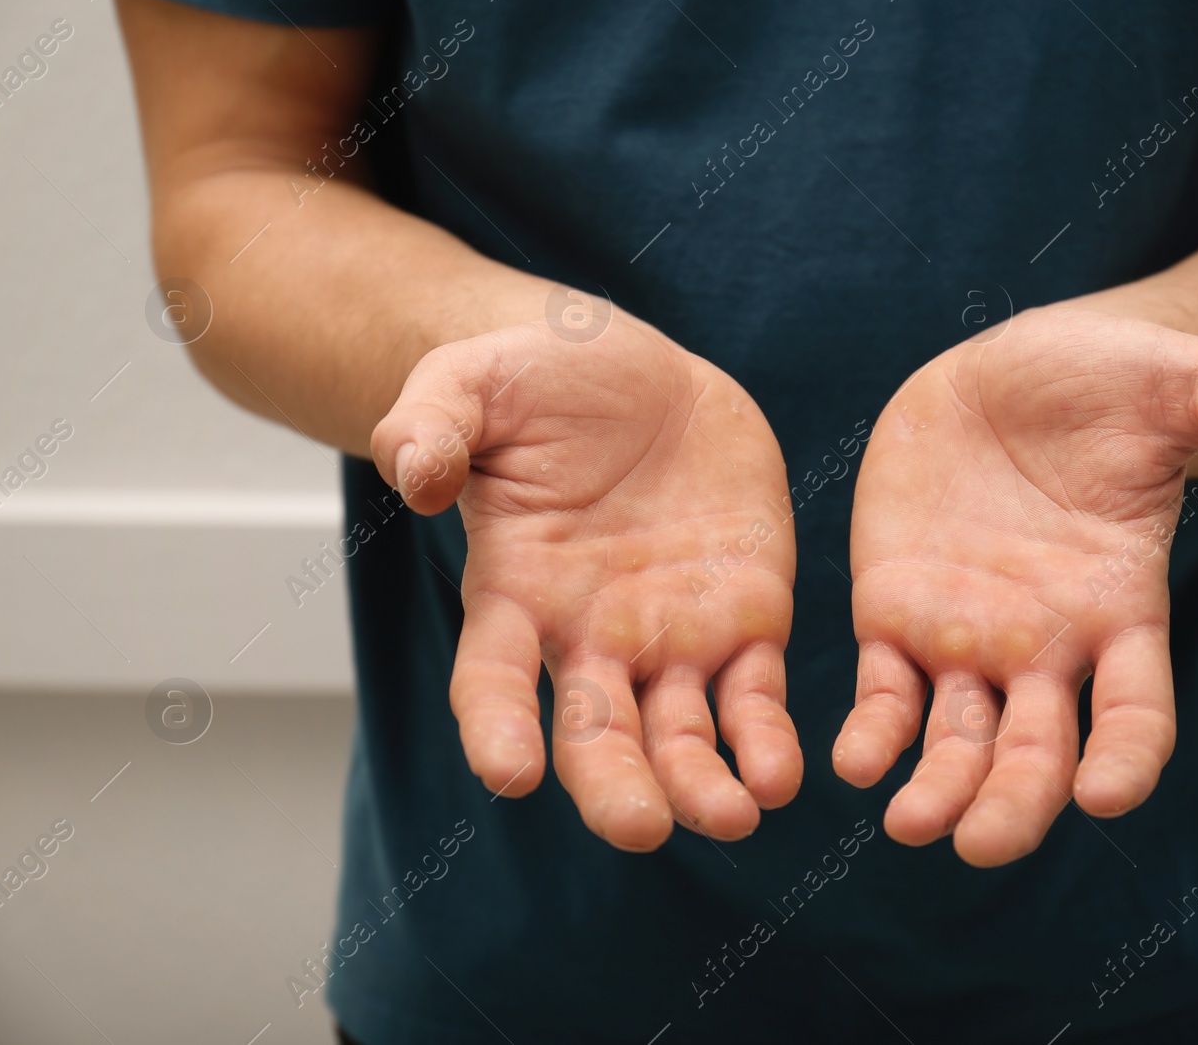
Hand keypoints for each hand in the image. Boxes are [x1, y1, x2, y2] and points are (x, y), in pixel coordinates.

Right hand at [372, 307, 799, 851]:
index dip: (496, 729)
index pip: (492, 681)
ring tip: (733, 816)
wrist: (638, 372)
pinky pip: (755, 697)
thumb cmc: (537, 380)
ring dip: (703, 785)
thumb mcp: (470, 383)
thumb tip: (415, 475)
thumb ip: (432, 426)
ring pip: (680, 737)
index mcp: (515, 595)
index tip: (509, 774)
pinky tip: (781, 775)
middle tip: (641, 826)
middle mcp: (590, 638)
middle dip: (615, 786)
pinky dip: (767, 741)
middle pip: (595, 735)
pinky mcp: (745, 619)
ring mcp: (671, 637)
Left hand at [833, 306, 1197, 866]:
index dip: (1127, 759)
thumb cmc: (1111, 380)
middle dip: (1014, 806)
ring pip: (956, 742)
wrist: (1010, 369)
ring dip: (936, 790)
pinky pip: (883, 692)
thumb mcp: (1185, 378)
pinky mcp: (896, 611)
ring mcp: (967, 639)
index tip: (1103, 796)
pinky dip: (871, 735)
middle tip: (980, 844)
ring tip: (910, 824)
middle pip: (1036, 755)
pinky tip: (853, 763)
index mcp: (1120, 611)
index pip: (1137, 712)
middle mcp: (1045, 647)